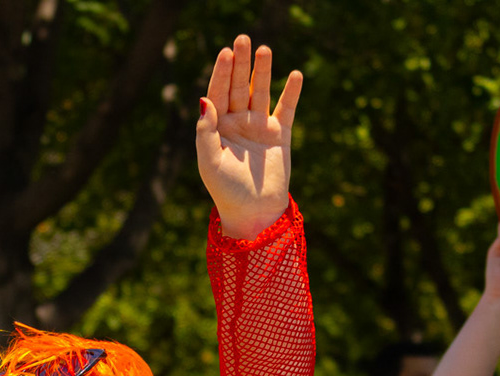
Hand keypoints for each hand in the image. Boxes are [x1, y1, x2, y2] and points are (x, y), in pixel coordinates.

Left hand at [197, 35, 302, 240]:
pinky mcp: (279, 135)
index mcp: (217, 128)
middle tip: (243, 39)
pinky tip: (295, 75)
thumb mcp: (209, 162)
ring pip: (261, 92)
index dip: (221, 73)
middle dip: (240, 64)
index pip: (217, 94)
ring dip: (263, 71)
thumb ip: (205, 131)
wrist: (254, 212)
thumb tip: (204, 100)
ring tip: (265, 49)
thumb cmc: (226, 190)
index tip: (225, 53)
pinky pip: (286, 109)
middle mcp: (237, 123)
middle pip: (238, 87)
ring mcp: (258, 127)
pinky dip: (291, 92)